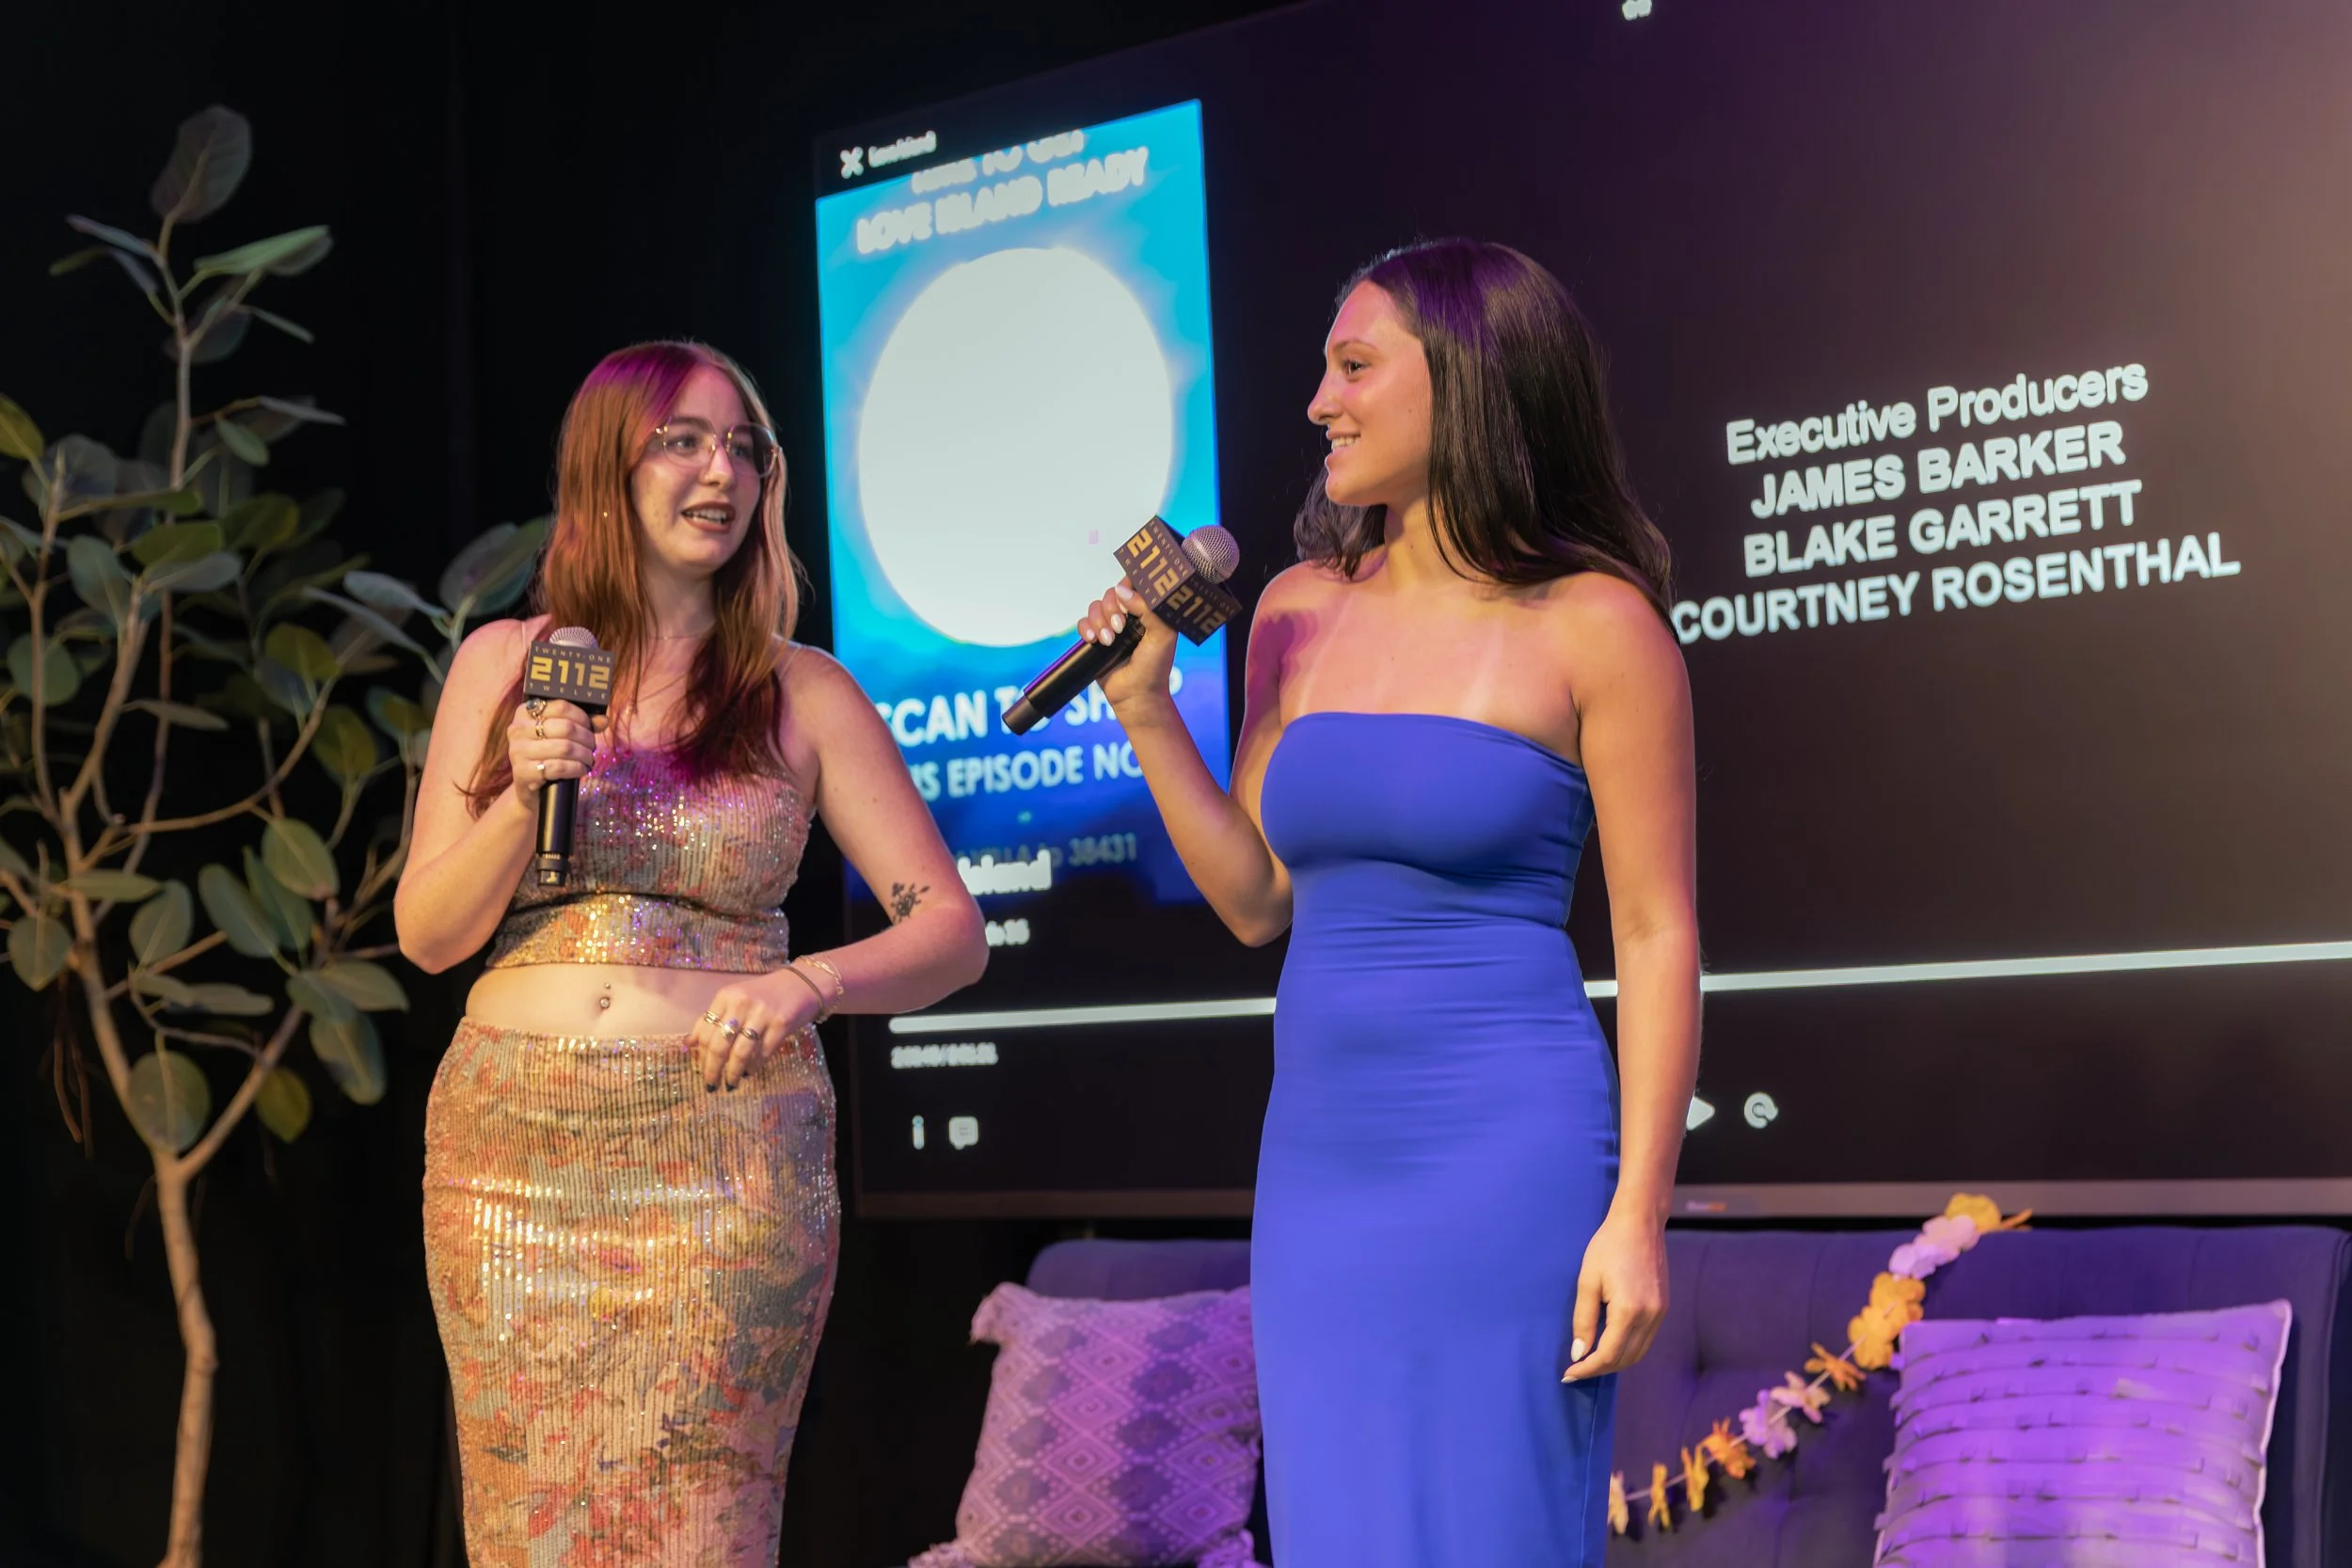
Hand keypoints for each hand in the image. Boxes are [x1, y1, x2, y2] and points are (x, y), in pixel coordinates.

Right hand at [506, 698, 600, 806]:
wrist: (528, 785)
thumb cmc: (547, 753)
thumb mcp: (559, 734)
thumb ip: (581, 723)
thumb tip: (603, 720)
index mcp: (525, 712)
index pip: (561, 706)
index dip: (582, 717)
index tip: (590, 727)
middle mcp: (518, 729)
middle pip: (566, 727)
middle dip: (586, 738)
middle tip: (592, 746)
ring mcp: (518, 751)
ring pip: (565, 747)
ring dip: (584, 755)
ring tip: (588, 759)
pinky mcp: (523, 772)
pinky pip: (559, 767)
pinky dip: (576, 768)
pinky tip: (581, 769)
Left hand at [691, 969, 823, 1091]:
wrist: (801, 984)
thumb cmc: (763, 996)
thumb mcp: (735, 1001)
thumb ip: (713, 1019)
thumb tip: (689, 1043)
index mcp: (726, 997)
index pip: (706, 1032)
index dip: (701, 1056)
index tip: (700, 1071)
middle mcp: (741, 1004)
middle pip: (719, 1045)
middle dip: (713, 1070)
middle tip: (711, 1085)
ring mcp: (762, 1014)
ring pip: (740, 1053)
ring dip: (733, 1073)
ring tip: (730, 1084)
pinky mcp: (781, 1024)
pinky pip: (762, 1053)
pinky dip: (753, 1066)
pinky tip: (749, 1072)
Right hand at [1076, 578, 1177, 714]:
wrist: (1135, 696)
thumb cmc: (1154, 668)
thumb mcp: (1162, 636)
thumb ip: (1148, 609)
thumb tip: (1122, 591)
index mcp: (1148, 611)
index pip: (1136, 585)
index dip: (1128, 587)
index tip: (1127, 601)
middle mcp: (1130, 616)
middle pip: (1112, 594)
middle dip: (1112, 609)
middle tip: (1120, 628)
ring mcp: (1111, 627)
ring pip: (1096, 606)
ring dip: (1099, 621)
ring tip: (1108, 641)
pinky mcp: (1096, 638)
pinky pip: (1083, 622)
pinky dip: (1086, 628)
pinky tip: (1094, 641)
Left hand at [1562, 1209, 1668, 1380]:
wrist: (1640, 1223)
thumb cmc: (1608, 1247)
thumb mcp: (1587, 1281)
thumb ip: (1583, 1320)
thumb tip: (1579, 1354)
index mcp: (1629, 1311)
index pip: (1608, 1355)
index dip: (1587, 1369)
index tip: (1568, 1374)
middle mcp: (1650, 1317)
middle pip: (1625, 1359)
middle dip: (1600, 1369)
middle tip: (1576, 1370)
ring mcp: (1660, 1313)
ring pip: (1639, 1353)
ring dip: (1615, 1362)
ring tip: (1591, 1361)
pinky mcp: (1663, 1308)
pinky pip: (1646, 1339)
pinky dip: (1628, 1349)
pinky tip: (1611, 1344)